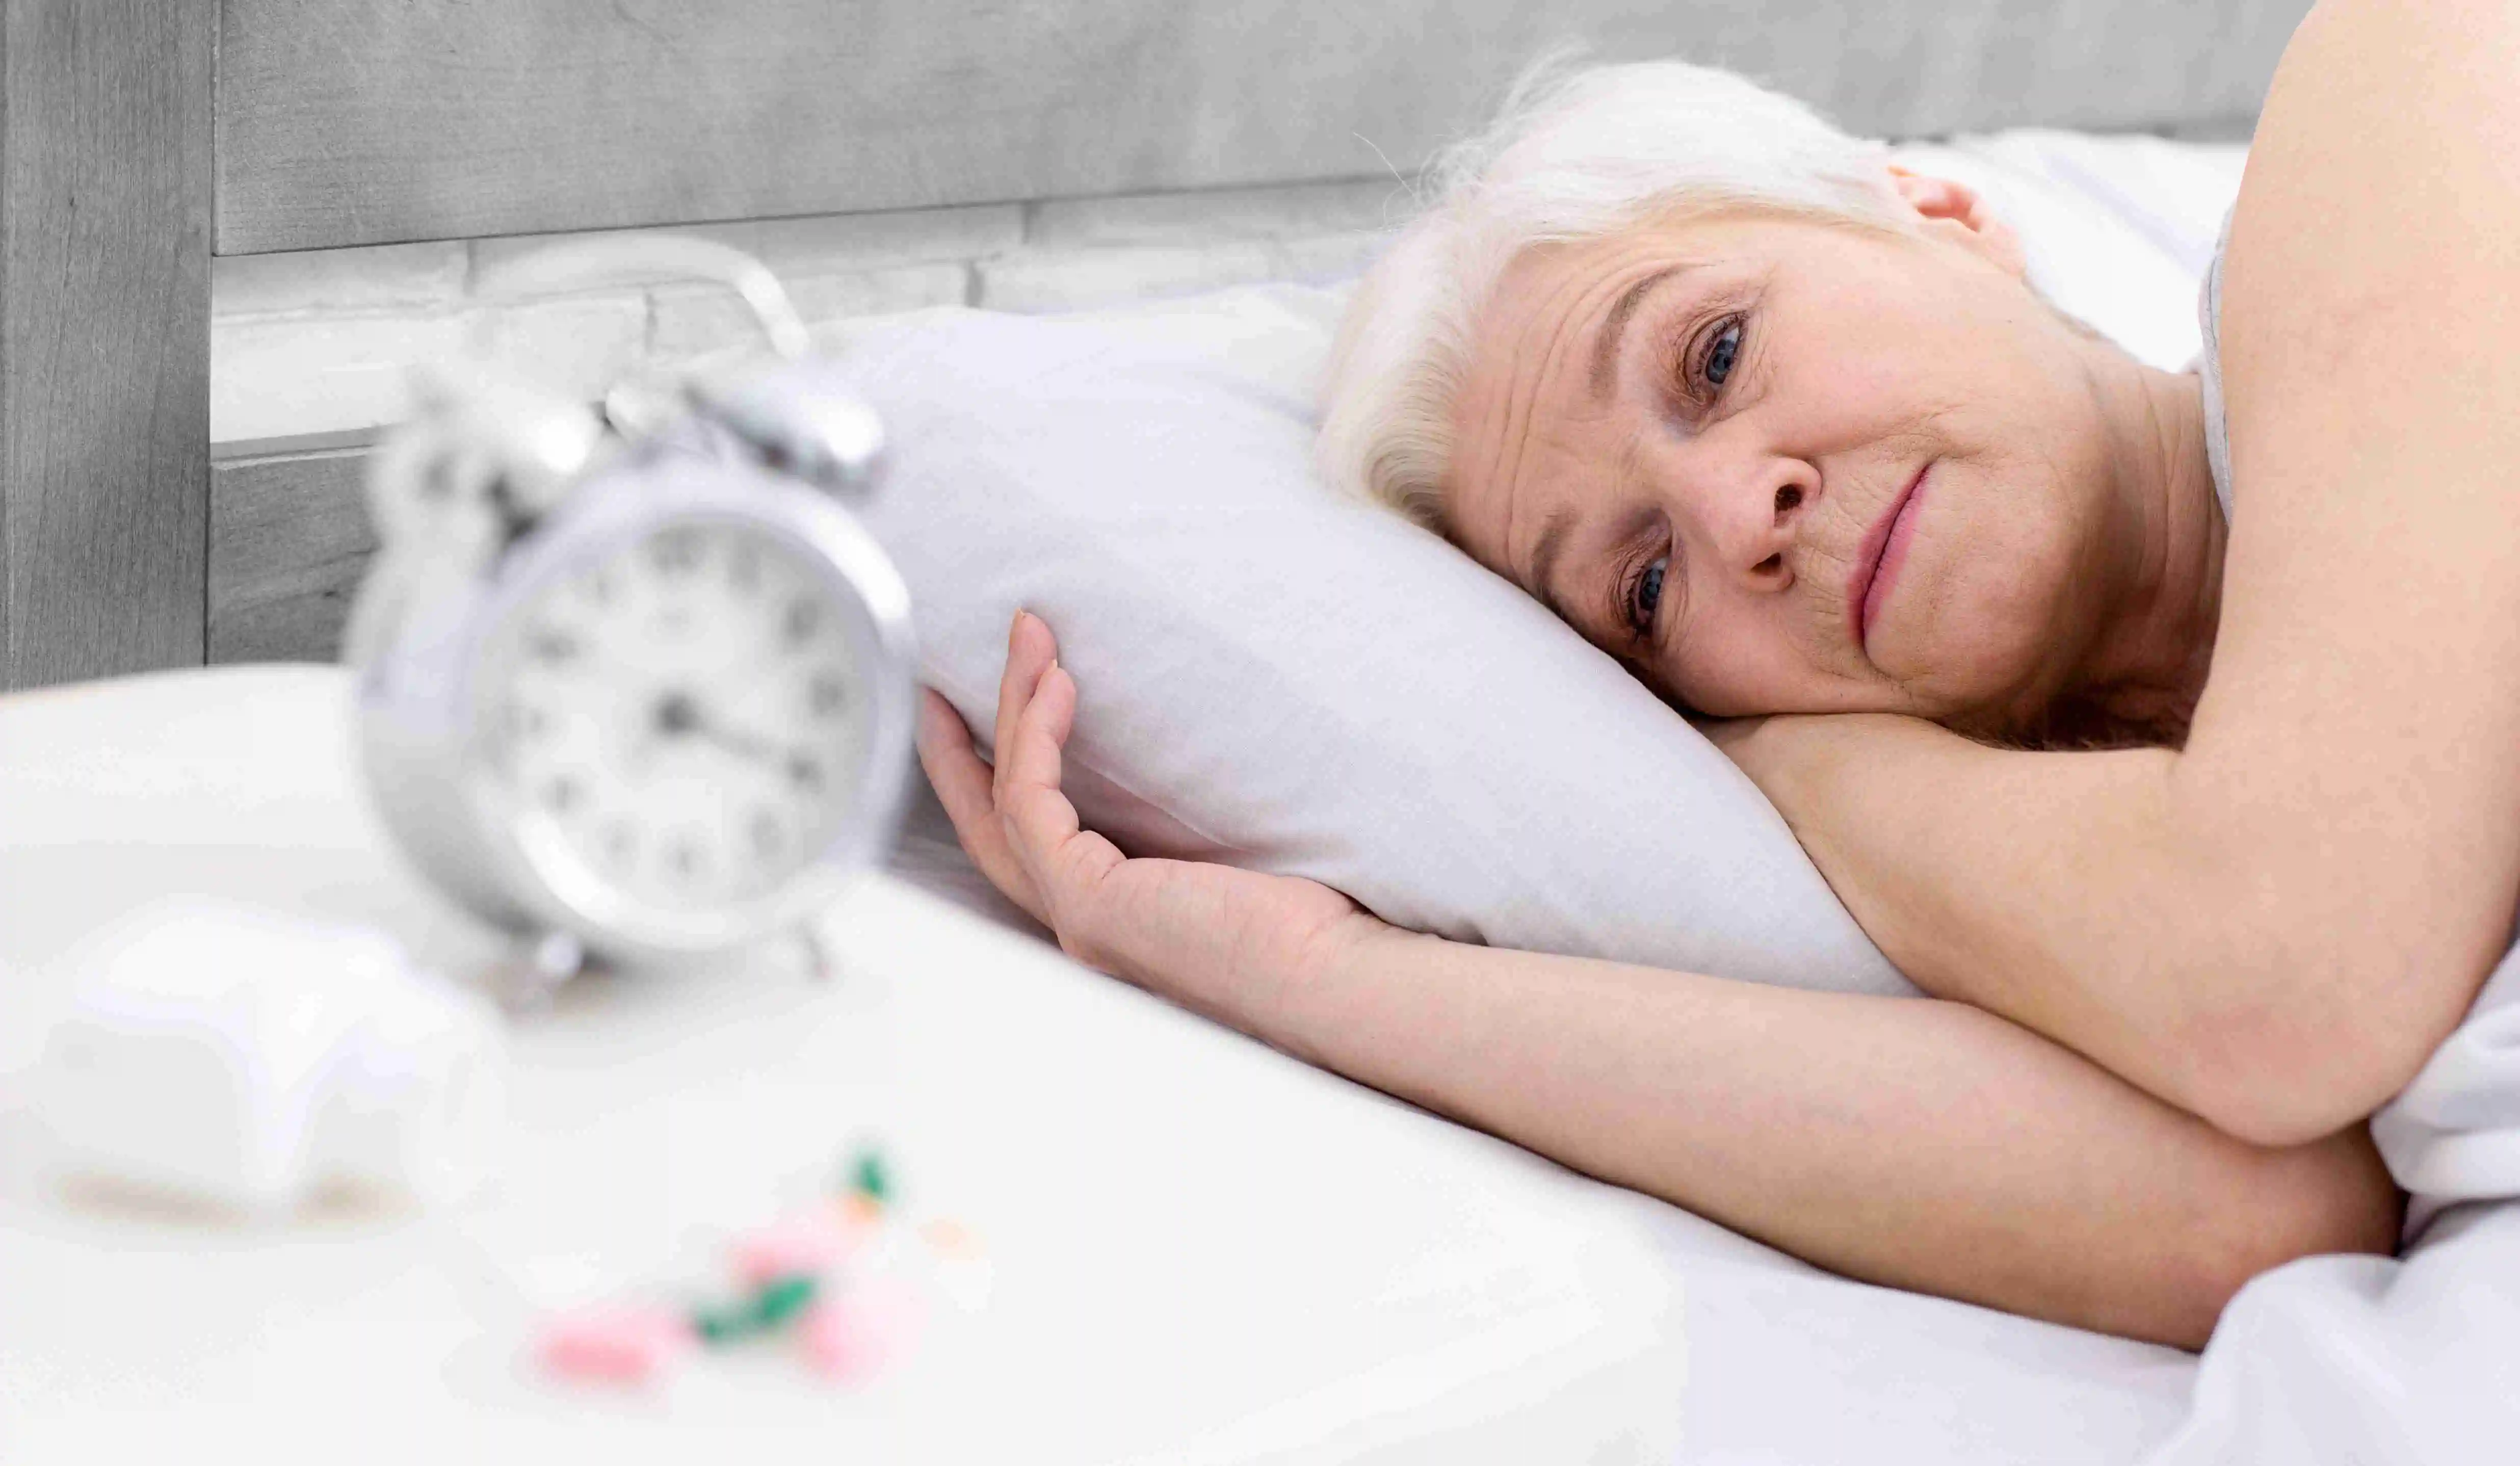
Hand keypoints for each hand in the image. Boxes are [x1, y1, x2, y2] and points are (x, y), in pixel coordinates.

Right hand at [916, 612, 1385, 1029]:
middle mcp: (1083, 920)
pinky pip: (1033, 800)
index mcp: (1115, 911)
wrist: (1336, 973)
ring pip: (1008, 797)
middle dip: (957, 745)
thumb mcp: (1236, 844)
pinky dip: (1037, 735)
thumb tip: (1186, 742)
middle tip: (944, 674)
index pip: (1031, 838)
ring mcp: (1077, 916)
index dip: (997, 771)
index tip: (988, 708)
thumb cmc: (1312, 919)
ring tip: (1028, 634)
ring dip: (1012, 706)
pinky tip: (1057, 682)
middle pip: (990, 822)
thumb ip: (1189, 812)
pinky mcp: (1087, 903)